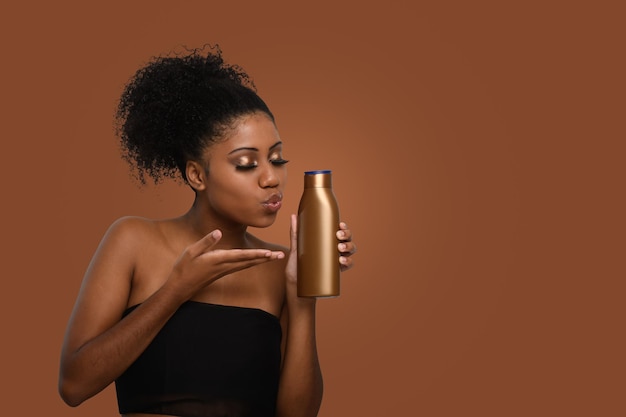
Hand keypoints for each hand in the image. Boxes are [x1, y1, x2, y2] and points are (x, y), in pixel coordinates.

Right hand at [168, 229, 284, 298]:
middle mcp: (224, 266)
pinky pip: (241, 266)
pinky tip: (257, 260)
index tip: (268, 253)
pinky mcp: (223, 272)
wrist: (180, 288)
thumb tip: (218, 232)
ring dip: (261, 260)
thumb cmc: (184, 268)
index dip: (256, 254)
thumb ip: (206, 242)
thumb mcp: (191, 252)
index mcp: (218, 260)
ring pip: (247, 265)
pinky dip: (252, 262)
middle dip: (266, 258)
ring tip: (274, 257)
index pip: (241, 256)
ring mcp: (225, 270)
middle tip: (281, 255)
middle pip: (249, 261)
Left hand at [285, 215, 356, 283]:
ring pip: (350, 250)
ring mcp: (337, 259)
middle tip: (338, 235)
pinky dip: (348, 261)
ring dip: (349, 247)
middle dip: (346, 235)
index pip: (340, 231)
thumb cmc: (298, 264)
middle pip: (347, 239)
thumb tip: (294, 216)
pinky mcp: (337, 271)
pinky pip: (348, 264)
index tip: (340, 224)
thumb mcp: (296, 247)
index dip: (343, 227)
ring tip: (340, 248)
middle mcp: (335, 249)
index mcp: (328, 240)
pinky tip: (342, 260)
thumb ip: (296, 232)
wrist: (296, 283)